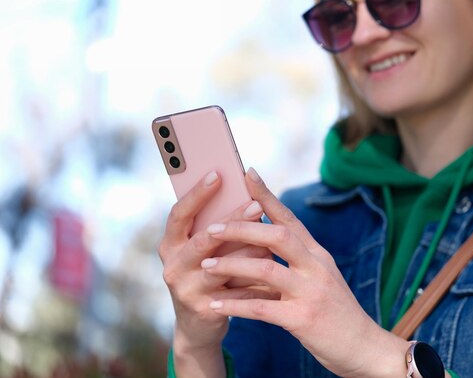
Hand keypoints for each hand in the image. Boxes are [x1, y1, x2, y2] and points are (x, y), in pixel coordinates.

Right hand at [158, 170, 273, 357]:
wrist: (199, 325)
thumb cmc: (208, 273)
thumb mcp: (204, 249)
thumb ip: (217, 226)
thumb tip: (248, 191)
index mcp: (171, 244)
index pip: (179, 213)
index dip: (196, 194)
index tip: (217, 173)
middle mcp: (173, 265)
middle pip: (203, 239)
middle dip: (232, 222)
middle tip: (256, 206)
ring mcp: (186, 289)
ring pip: (221, 266)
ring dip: (248, 253)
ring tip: (271, 243)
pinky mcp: (203, 309)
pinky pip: (237, 292)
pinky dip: (257, 283)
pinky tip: (275, 275)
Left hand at [201, 168, 407, 377]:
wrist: (363, 347)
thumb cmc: (337, 312)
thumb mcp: (322, 277)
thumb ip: (298, 259)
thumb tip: (265, 240)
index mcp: (318, 254)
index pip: (289, 218)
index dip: (267, 196)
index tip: (247, 174)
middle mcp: (316, 267)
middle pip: (277, 235)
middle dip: (241, 229)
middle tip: (212, 228)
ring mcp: (310, 292)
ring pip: (265, 268)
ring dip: (232, 265)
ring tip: (206, 265)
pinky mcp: (303, 319)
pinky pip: (261, 308)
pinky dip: (235, 304)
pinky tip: (215, 303)